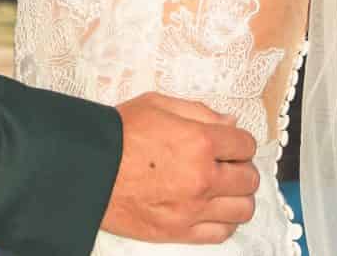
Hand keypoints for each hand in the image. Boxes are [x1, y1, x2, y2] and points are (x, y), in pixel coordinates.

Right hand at [102, 93, 259, 244]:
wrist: (87, 168)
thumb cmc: (119, 133)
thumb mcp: (157, 104)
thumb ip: (198, 111)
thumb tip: (230, 123)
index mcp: (199, 141)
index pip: (245, 144)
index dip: (239, 142)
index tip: (229, 144)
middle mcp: (203, 177)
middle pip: (249, 179)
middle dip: (242, 168)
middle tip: (226, 165)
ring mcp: (193, 208)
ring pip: (242, 209)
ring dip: (238, 197)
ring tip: (222, 189)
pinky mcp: (180, 231)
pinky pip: (222, 233)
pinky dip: (224, 221)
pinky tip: (212, 209)